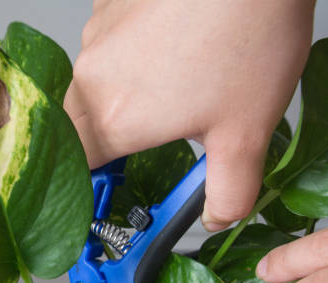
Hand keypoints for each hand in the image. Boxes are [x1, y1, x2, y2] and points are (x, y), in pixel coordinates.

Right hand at [64, 0, 314, 230]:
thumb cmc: (250, 37)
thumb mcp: (247, 133)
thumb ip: (229, 192)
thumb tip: (218, 217)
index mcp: (117, 119)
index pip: (78, 166)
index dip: (89, 180)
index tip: (105, 185)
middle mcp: (94, 77)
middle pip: (77, 125)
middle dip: (104, 138)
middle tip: (142, 139)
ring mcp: (97, 34)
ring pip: (91, 81)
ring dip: (117, 94)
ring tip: (170, 86)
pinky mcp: (108, 3)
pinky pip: (104, 43)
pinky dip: (126, 54)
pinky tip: (167, 46)